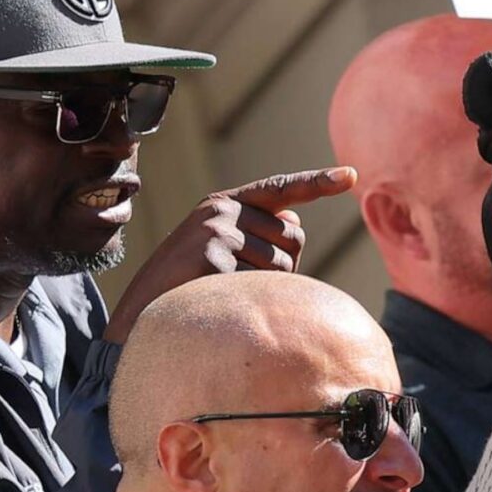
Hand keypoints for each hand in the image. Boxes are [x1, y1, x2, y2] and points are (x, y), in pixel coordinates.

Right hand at [104, 166, 358, 342]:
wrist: (139, 316)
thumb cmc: (185, 285)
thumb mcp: (216, 248)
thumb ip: (255, 231)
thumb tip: (295, 218)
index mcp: (224, 204)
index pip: (280, 189)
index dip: (318, 182)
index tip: (351, 175)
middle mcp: (222, 211)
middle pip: (294, 238)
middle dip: (284, 264)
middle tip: (242, 282)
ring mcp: (217, 233)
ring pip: (283, 266)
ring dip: (266, 287)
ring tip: (225, 294)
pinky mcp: (213, 260)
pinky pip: (261, 285)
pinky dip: (248, 301)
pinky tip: (218, 303)